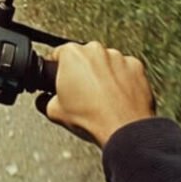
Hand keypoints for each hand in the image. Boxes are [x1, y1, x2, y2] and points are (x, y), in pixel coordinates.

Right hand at [37, 41, 154, 147]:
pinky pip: (125, 70)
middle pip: (84, 58)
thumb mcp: (53, 112)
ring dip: (103, 75)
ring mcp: (118, 57)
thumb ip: (44, 100)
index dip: (58, 70)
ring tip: (102, 99)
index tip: (61, 81)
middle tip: (82, 94)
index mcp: (72, 54)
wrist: (124, 131)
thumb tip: (44, 100)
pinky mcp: (136, 68)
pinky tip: (118, 97)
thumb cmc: (91, 119)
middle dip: (82, 72)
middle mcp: (96, 50)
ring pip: (105, 63)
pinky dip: (122, 80)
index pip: (58, 55)